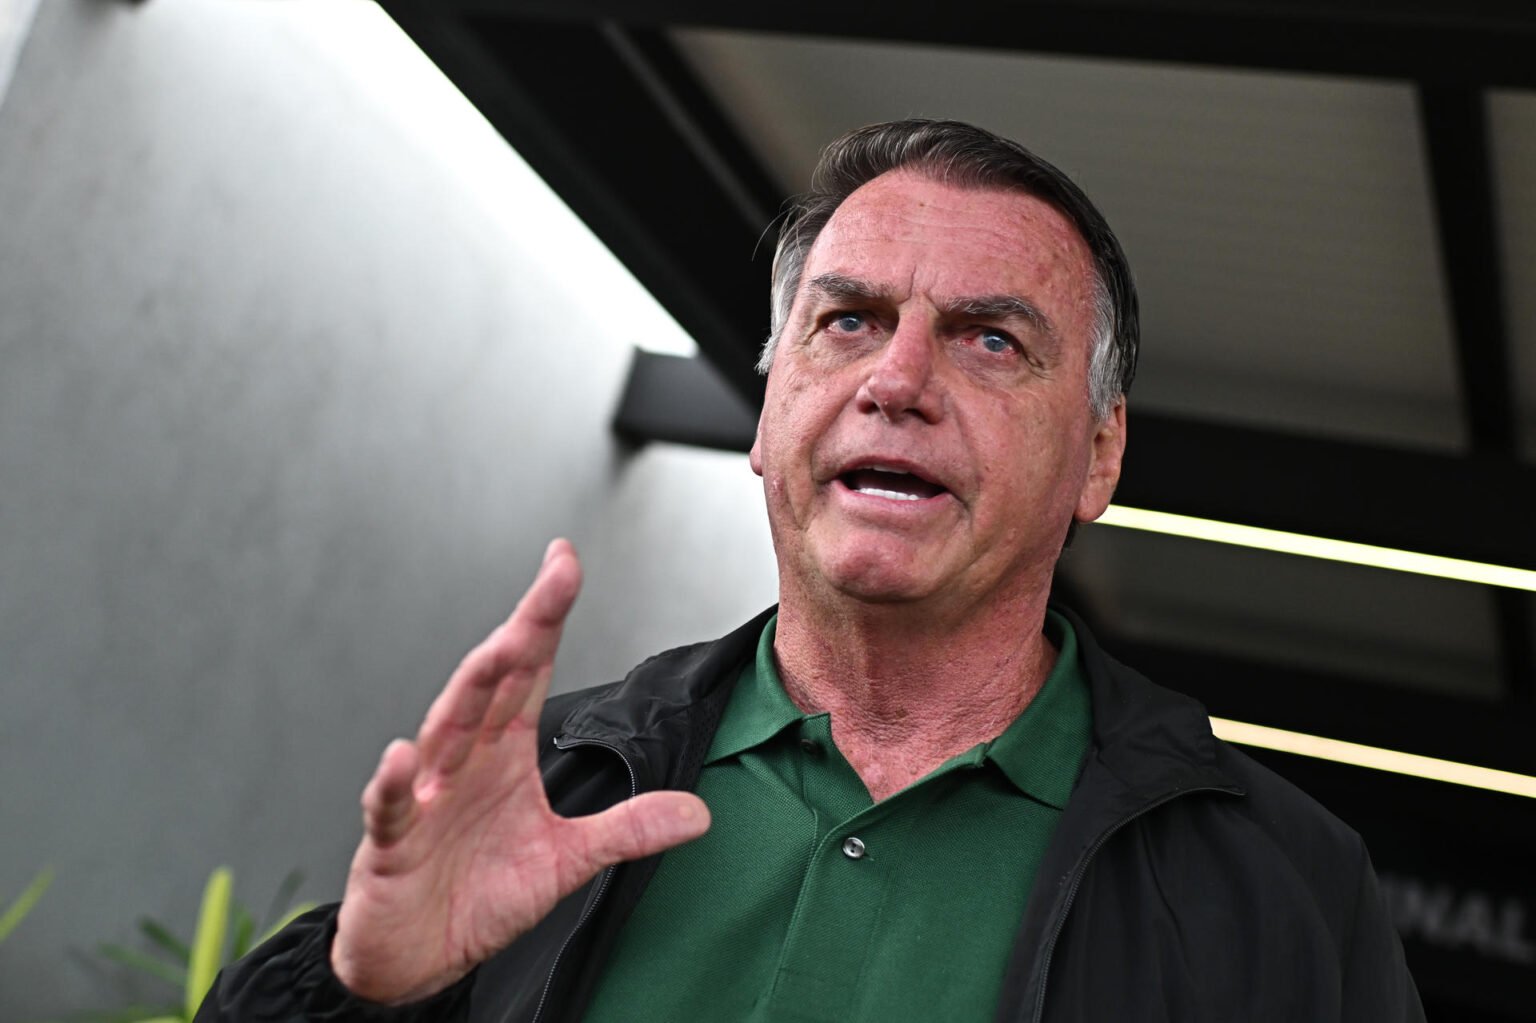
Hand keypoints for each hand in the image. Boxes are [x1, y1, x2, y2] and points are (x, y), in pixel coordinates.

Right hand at [331, 539, 710, 1003]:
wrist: (417, 957)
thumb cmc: (479, 894)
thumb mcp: (568, 861)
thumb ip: (627, 830)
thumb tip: (699, 812)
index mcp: (501, 751)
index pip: (528, 670)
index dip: (546, 616)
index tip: (565, 563)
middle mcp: (461, 760)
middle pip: (491, 684)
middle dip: (522, 632)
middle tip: (554, 584)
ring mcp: (422, 796)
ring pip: (443, 733)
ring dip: (469, 692)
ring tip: (500, 650)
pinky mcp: (390, 843)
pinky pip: (389, 807)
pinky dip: (394, 784)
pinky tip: (402, 759)